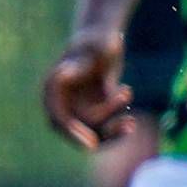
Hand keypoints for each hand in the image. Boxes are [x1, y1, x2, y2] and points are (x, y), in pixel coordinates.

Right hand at [41, 30, 131, 150]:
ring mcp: (75, 107)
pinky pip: (102, 128)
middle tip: (129, 126)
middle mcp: (61, 101)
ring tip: (132, 122)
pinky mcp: (90, 110)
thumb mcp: (96, 48)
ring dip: (113, 132)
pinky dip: (117, 127)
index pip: (58, 118)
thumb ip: (83, 63)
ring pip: (91, 132)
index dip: (73, 134)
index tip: (93, 145)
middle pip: (77, 129)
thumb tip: (62, 75)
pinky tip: (131, 116)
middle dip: (103, 131)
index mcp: (54, 87)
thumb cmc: (100, 41)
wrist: (104, 41)